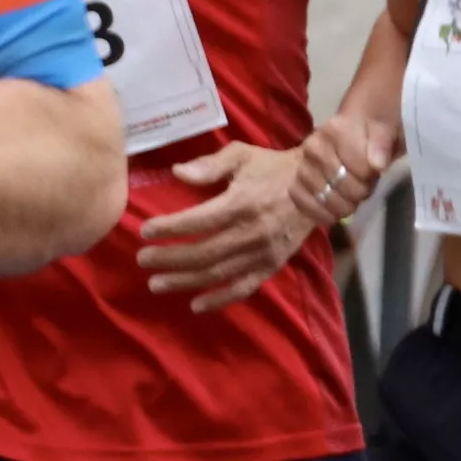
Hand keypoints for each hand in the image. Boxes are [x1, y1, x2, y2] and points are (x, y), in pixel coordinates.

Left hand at [137, 143, 328, 312]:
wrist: (317, 186)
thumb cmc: (273, 167)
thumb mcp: (241, 155)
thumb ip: (209, 165)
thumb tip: (177, 173)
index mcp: (241, 203)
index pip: (197, 222)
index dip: (168, 229)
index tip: (145, 231)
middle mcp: (251, 232)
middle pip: (202, 252)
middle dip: (169, 258)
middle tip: (143, 259)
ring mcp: (263, 253)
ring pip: (218, 273)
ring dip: (184, 281)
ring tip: (156, 284)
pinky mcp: (272, 265)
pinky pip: (243, 287)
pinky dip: (219, 299)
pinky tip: (195, 305)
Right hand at [285, 110, 399, 226]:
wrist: (356, 134)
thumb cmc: (373, 132)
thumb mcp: (386, 129)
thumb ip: (383, 144)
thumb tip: (378, 164)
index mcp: (336, 130)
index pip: (359, 167)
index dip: (371, 176)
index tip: (374, 172)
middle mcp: (314, 147)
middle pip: (342, 185)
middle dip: (360, 191)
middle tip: (364, 186)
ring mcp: (302, 167)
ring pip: (325, 199)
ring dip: (344, 206)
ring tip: (351, 197)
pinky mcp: (296, 184)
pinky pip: (306, 206)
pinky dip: (324, 214)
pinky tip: (335, 213)